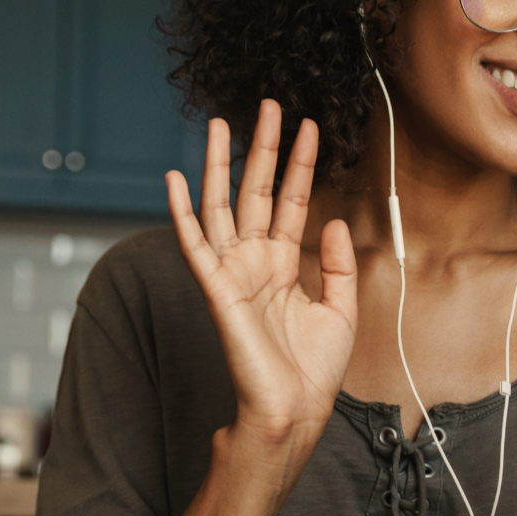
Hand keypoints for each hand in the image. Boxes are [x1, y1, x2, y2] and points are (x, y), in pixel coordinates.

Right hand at [166, 101, 357, 457]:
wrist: (294, 410)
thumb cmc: (312, 371)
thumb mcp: (341, 309)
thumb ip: (336, 264)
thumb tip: (333, 220)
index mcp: (283, 264)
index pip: (292, 201)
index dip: (301, 164)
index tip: (310, 127)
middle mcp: (255, 261)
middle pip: (255, 191)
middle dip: (262, 149)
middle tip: (268, 105)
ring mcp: (234, 272)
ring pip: (221, 206)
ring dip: (219, 165)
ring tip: (221, 124)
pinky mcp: (217, 290)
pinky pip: (194, 245)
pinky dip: (181, 212)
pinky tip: (175, 180)